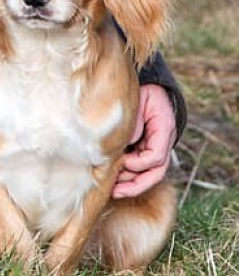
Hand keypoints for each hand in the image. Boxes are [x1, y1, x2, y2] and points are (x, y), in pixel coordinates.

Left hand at [112, 83, 176, 197]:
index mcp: (165, 128)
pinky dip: (129, 176)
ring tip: (111, 190)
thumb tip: (120, 147)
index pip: (156, 156)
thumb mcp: (136, 101)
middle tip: (115, 191)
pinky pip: (141, 168)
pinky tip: (114, 182)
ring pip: (149, 174)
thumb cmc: (139, 91)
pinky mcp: (146, 149)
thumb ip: (132, 125)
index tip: (122, 161)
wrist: (146, 84)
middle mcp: (164, 141)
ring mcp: (157, 146)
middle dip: (135, 185)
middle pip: (156, 172)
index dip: (139, 163)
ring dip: (130, 184)